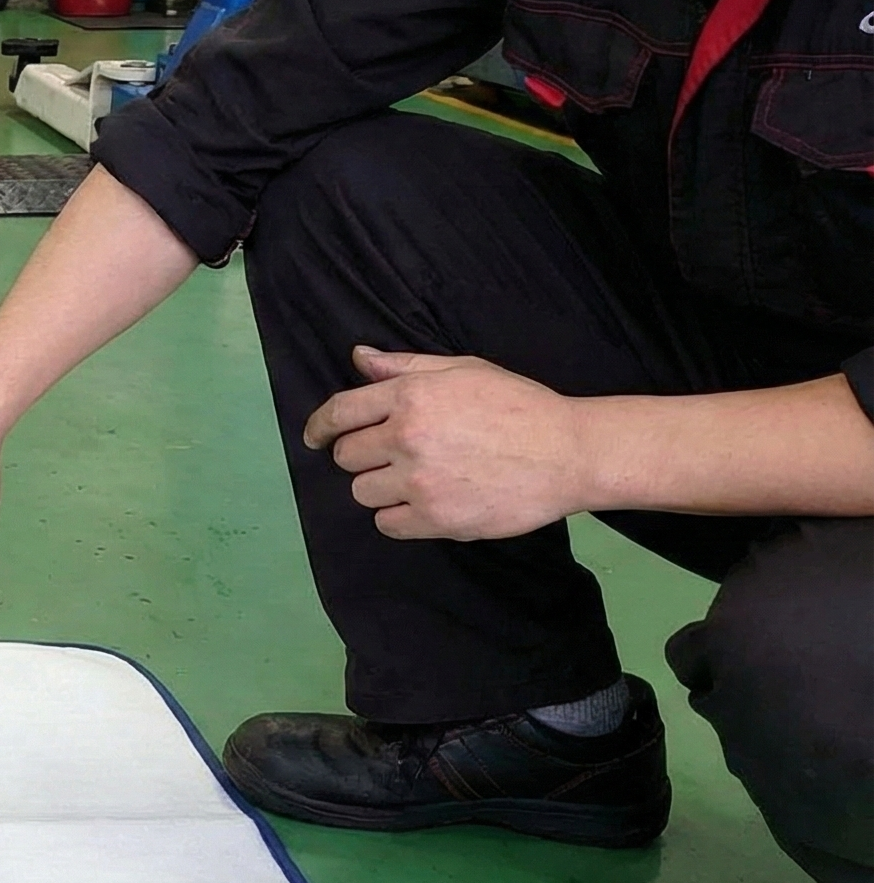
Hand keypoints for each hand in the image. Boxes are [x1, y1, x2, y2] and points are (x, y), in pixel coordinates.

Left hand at [302, 347, 594, 539]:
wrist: (569, 453)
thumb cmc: (519, 406)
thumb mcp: (463, 370)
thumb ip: (405, 367)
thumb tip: (359, 358)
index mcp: (411, 396)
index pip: (340, 412)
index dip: (319, 426)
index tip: (314, 437)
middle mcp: (408, 438)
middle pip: (347, 456)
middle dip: (360, 455)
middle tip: (390, 455)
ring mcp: (421, 482)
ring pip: (362, 493)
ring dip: (380, 487)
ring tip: (414, 479)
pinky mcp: (437, 519)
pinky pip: (387, 525)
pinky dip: (398, 518)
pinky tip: (424, 503)